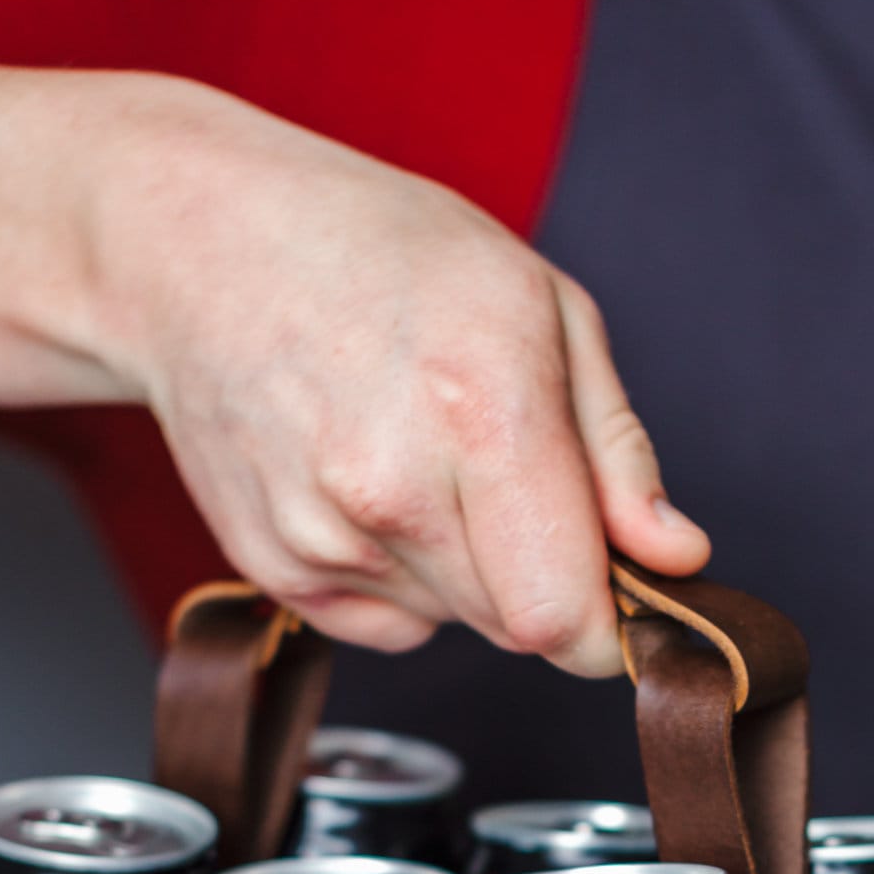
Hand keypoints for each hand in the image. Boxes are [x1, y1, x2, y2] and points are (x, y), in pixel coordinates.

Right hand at [94, 83, 709, 671]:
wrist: (199, 243)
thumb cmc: (381, 251)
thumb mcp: (539, 305)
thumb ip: (615, 450)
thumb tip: (674, 558)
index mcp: (483, 412)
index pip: (565, 619)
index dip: (609, 629)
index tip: (621, 602)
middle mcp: (394, 489)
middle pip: (518, 627)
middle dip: (538, 575)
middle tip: (502, 471)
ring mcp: (322, 537)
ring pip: (453, 621)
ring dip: (465, 567)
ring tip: (418, 451)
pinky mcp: (275, 568)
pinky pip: (385, 622)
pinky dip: (397, 574)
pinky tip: (363, 480)